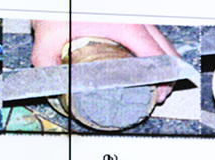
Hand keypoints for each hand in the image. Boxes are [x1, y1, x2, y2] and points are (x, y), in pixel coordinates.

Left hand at [30, 21, 179, 102]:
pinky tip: (142, 57)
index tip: (159, 94)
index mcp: (126, 25)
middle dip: (167, 73)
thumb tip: (51, 82)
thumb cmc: (58, 0)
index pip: (157, 58)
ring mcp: (136, 12)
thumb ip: (47, 60)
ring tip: (152, 78)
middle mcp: (136, 17)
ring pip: (160, 38)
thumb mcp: (47, 30)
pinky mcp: (130, 10)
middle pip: (166, 49)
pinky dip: (152, 45)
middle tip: (159, 91)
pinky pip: (150, 30)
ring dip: (160, 59)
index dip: (163, 80)